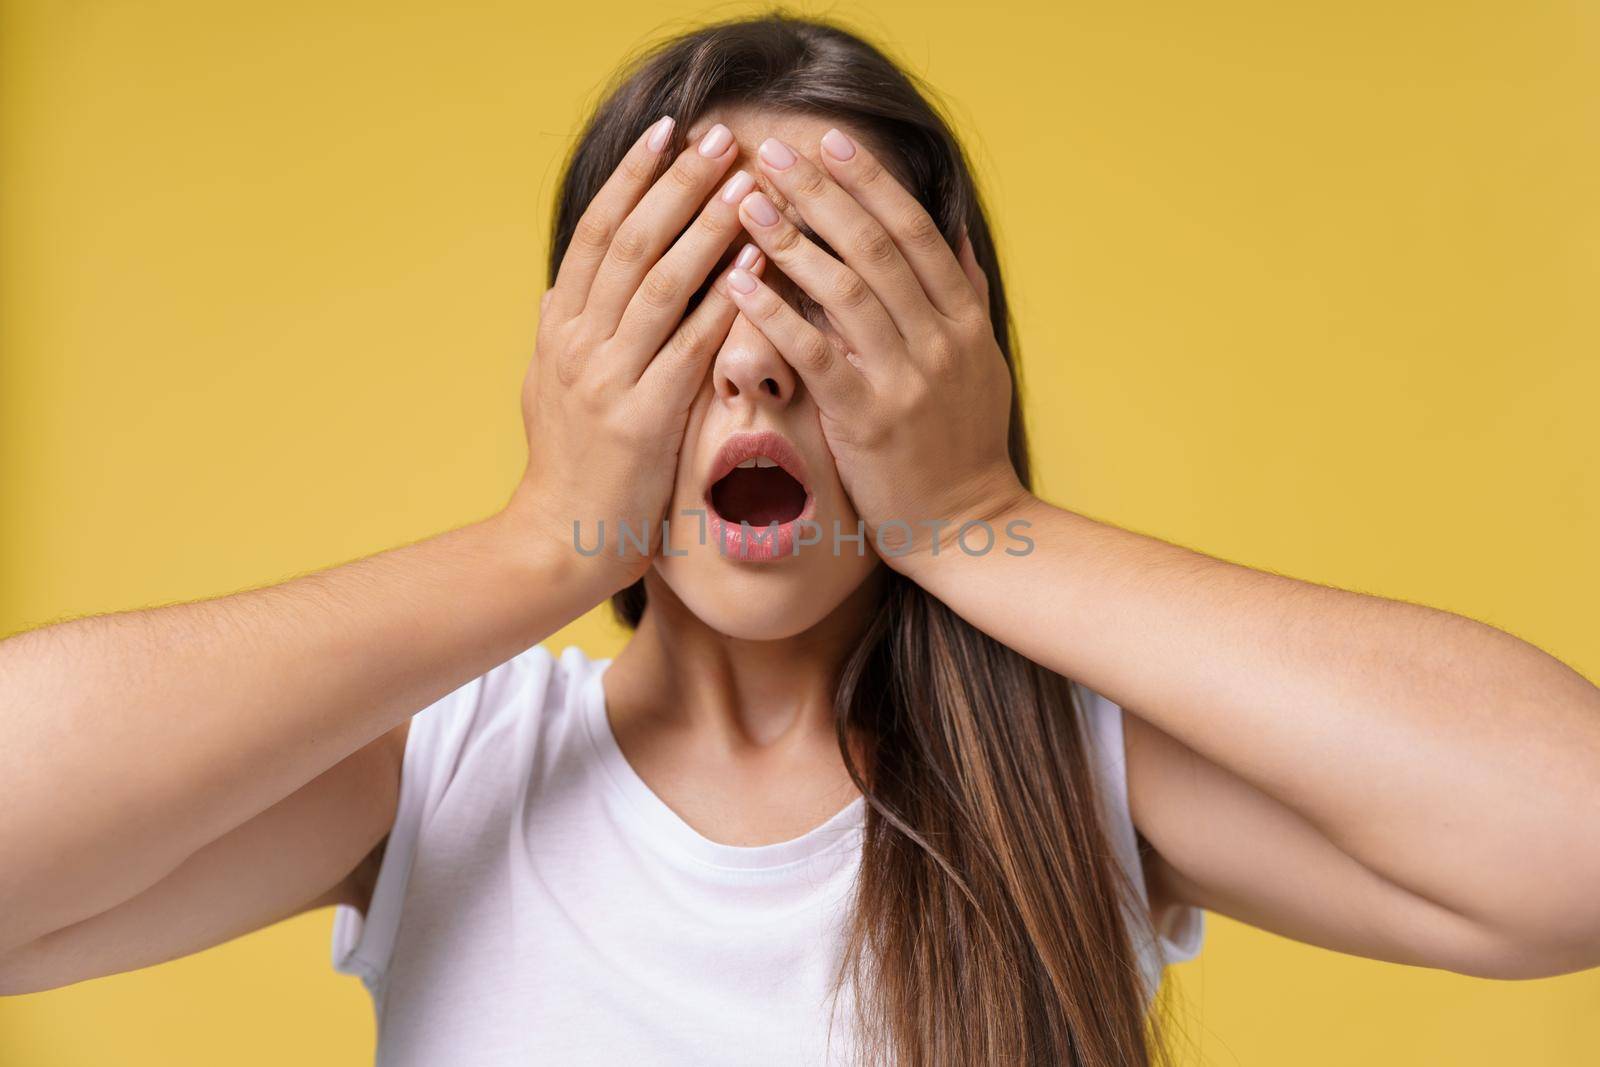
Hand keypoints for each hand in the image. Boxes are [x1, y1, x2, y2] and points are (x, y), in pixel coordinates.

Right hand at [507, 117, 765, 591]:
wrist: (557, 542)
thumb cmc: (567, 467)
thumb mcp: (546, 389)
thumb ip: (559, 336)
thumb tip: (559, 289)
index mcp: (559, 329)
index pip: (597, 233)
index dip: (633, 178)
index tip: (669, 133)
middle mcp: (577, 343)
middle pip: (630, 242)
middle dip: (678, 183)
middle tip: (722, 136)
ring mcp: (607, 380)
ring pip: (660, 283)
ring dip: (706, 226)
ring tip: (747, 182)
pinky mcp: (642, 420)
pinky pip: (690, 347)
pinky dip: (724, 302)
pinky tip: (756, 267)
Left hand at [723, 129, 1028, 569]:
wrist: (967, 525)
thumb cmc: (963, 444)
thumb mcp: (983, 362)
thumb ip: (968, 294)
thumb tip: (957, 230)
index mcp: (963, 319)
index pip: (914, 231)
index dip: (870, 183)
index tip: (829, 140)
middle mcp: (939, 339)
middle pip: (876, 247)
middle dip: (822, 193)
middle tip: (773, 152)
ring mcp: (906, 378)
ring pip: (846, 291)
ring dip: (792, 241)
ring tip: (745, 203)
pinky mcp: (869, 419)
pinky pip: (816, 355)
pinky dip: (776, 315)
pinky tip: (738, 284)